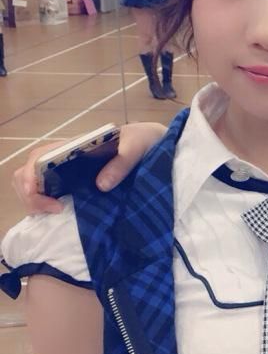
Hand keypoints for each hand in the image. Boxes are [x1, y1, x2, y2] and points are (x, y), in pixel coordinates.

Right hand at [11, 122, 167, 213]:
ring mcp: (67, 171)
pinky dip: (47, 205)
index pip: (37, 157)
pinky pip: (50, 194)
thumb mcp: (136, 147)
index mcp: (73, 145)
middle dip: (31, 195)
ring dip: (37, 201)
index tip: (47, 198)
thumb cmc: (142, 140)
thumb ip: (121, 163)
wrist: (153, 143)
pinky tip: (62, 213)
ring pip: (35, 185)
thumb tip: (101, 185)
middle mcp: (63, 157)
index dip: (31, 177)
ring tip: (58, 213)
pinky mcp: (75, 183)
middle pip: (28, 174)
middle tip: (55, 211)